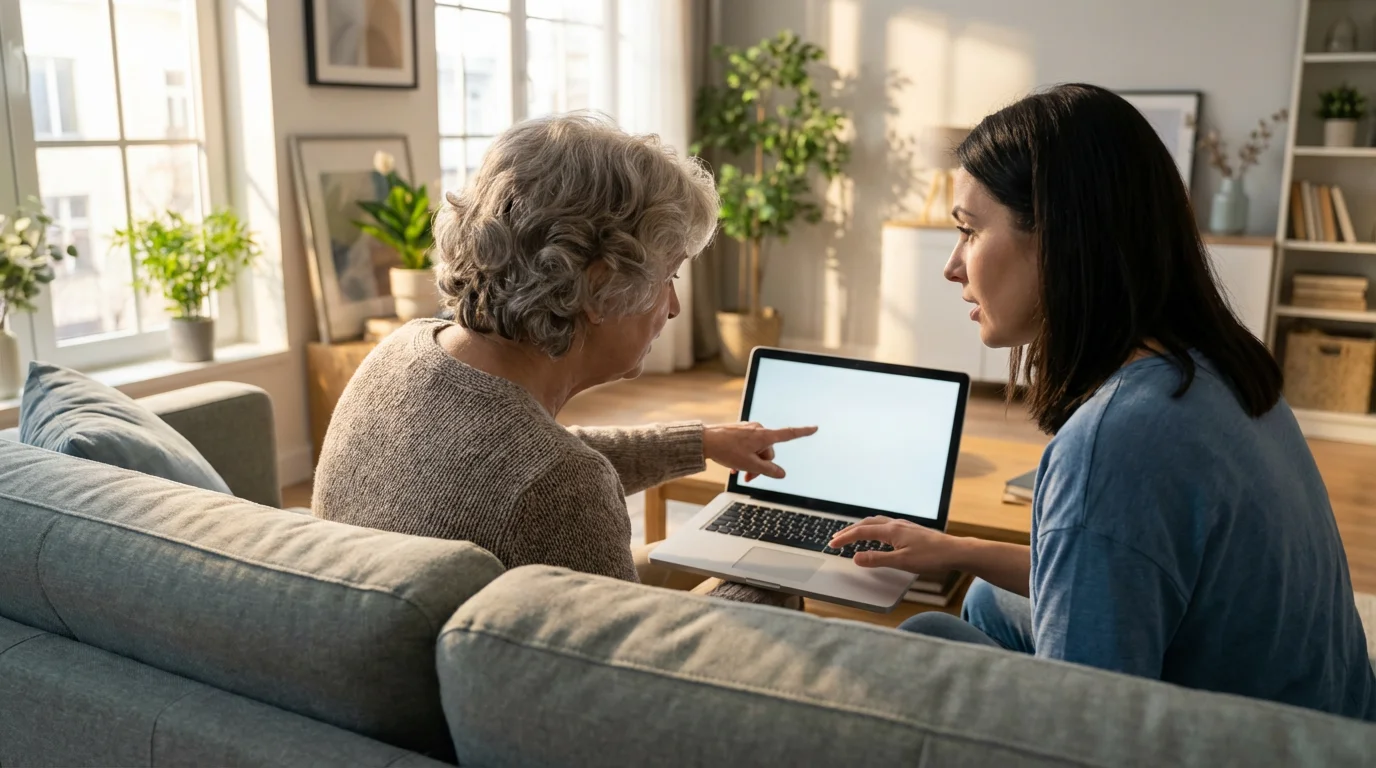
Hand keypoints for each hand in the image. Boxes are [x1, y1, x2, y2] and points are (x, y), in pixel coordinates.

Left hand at [702, 422, 817, 480]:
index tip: (815, 427)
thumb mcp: (750, 464)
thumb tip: (781, 474)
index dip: (803, 432)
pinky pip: (747, 446)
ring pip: (757, 450)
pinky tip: (733, 466)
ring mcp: (748, 430)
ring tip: (738, 472)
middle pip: (769, 451)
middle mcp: (758, 429)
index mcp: (764, 435)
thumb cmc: (727, 450)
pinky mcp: (739, 432)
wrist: (704, 441)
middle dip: (761, 465)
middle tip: (748, 477)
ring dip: (751, 463)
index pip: (789, 434)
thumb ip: (768, 470)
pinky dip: (743, 457)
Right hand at [828, 516, 964, 573]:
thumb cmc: (931, 557)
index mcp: (891, 530)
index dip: (845, 538)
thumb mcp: (902, 562)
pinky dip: (873, 528)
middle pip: (866, 523)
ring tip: (851, 534)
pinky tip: (877, 534)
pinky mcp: (910, 529)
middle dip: (849, 531)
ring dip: (860, 527)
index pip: (861, 532)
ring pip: (876, 522)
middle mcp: (895, 524)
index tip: (831, 545)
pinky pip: (885, 524)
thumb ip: (877, 559)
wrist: (955, 551)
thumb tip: (855, 557)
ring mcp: (903, 525)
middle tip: (835, 539)